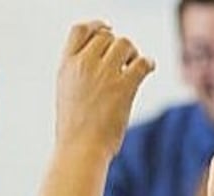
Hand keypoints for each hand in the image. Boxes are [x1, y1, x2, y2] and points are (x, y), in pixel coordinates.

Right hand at [56, 21, 154, 157]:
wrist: (80, 150)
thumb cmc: (74, 129)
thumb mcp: (65, 92)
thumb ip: (77, 71)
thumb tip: (100, 56)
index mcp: (66, 66)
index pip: (80, 30)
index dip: (96, 26)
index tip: (107, 31)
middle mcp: (83, 65)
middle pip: (106, 36)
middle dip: (116, 46)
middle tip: (122, 62)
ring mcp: (104, 75)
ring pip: (125, 44)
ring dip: (132, 53)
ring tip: (131, 68)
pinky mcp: (124, 87)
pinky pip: (142, 62)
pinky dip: (148, 63)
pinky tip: (148, 69)